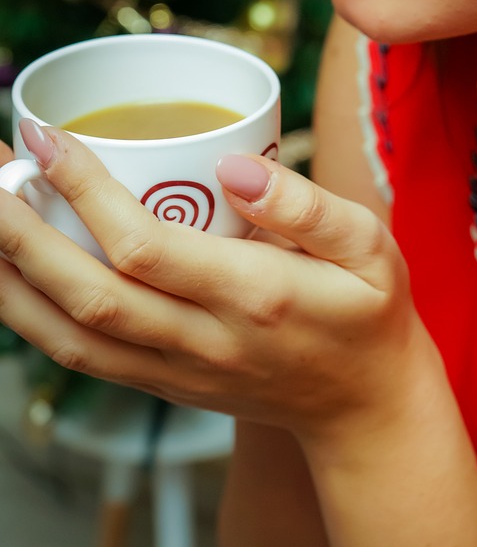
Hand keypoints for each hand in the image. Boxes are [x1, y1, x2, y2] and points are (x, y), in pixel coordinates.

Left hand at [0, 122, 415, 446]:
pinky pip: (80, 356)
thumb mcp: (370, 247)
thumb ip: (305, 205)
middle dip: (18, 231)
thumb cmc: (369, 315)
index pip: (145, 247)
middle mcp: (203, 343)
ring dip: (9, 278)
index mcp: (253, 299)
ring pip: (66, 337)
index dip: (84, 190)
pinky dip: (30, 316)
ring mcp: (175, 372)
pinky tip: (10, 270)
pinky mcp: (161, 385)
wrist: (366, 411)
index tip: (48, 135)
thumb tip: (231, 164)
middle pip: (86, 294)